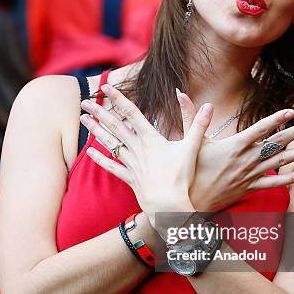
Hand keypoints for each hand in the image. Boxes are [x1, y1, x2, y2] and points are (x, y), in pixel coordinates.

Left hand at [80, 85, 213, 227]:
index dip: (119, 98)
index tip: (107, 87)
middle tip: (84, 101)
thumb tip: (210, 105)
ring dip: (96, 130)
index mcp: (151, 139)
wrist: (169, 206)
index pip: (132, 113)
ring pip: (110, 143)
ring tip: (83, 119)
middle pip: (115, 126)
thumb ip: (199, 124)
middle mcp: (137, 149)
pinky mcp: (130, 178)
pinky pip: (112, 167)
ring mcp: (132, 164)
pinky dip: (100, 159)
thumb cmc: (182, 178)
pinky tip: (90, 151)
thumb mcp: (192, 148)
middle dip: (100, 112)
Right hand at [176, 90, 293, 211]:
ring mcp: (249, 174)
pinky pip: (274, 183)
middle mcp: (246, 159)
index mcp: (234, 145)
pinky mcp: (249, 188)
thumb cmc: (188, 169)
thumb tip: (180, 93)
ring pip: (280, 163)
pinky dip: (291, 179)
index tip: (292, 112)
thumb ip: (190, 116)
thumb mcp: (189, 141)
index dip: (277, 120)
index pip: (260, 129)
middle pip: (277, 143)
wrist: (189, 201)